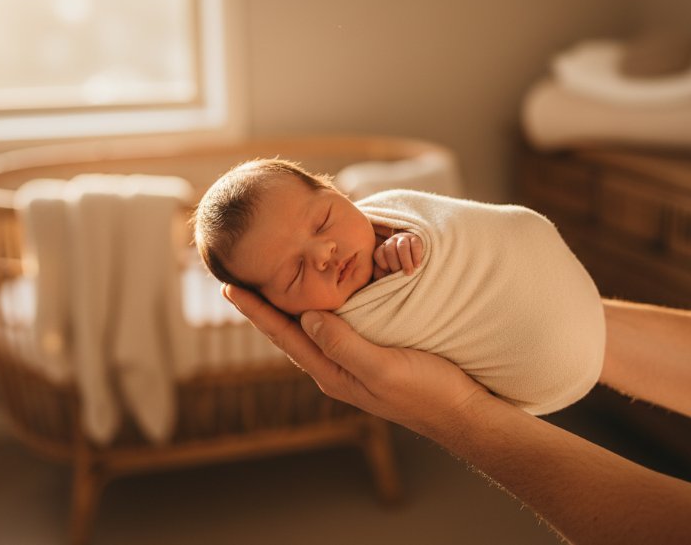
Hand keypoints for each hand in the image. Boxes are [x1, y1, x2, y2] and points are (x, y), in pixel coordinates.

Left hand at [222, 284, 486, 436]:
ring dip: (286, 307)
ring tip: (268, 285)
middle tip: (238, 279)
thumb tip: (307, 317)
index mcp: (331, 373)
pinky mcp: (371, 354)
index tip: (229, 287)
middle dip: (263, 307)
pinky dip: (317, 309)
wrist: (461, 412)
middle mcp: (335, 368)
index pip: (284, 336)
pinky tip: (320, 298)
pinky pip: (333, 328)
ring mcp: (352, 363)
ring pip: (308, 330)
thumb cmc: (427, 392)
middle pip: (288, 332)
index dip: (257, 311)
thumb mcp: (383, 368)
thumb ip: (345, 345)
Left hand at [372, 230, 423, 278]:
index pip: (379, 254)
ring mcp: (403, 239)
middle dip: (395, 264)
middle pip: (390, 250)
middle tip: (400, 275)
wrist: (416, 258)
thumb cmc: (399, 268)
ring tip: (409, 273)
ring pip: (402, 246)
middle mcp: (391, 242)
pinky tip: (417, 265)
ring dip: (405, 261)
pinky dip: (416, 256)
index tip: (390, 274)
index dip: (383, 265)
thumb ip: (382, 274)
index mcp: (382, 249)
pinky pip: (415, 244)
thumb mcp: (388, 271)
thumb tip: (382, 280)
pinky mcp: (416, 238)